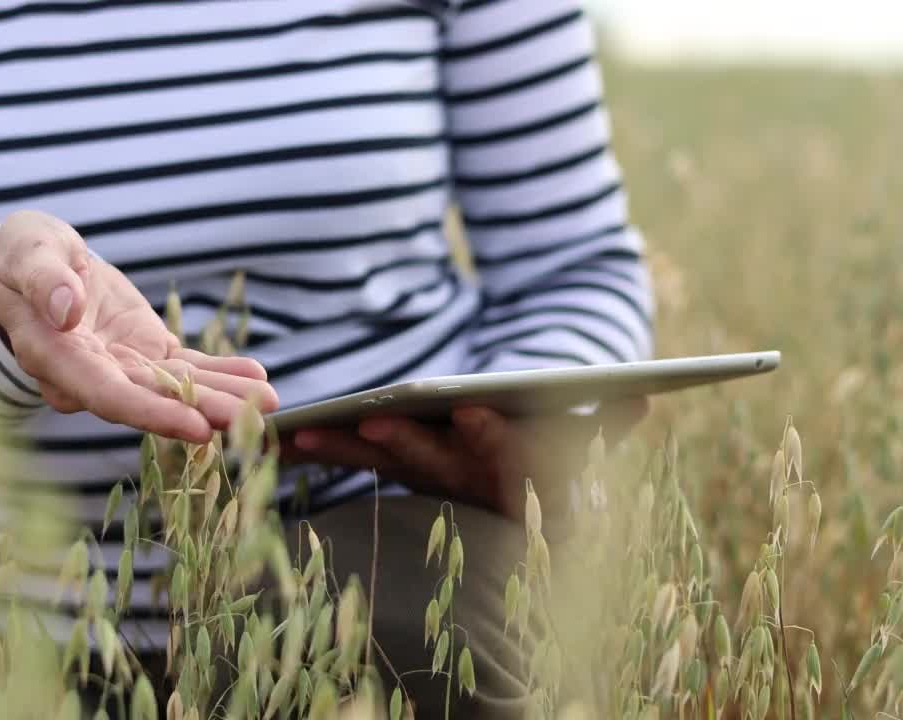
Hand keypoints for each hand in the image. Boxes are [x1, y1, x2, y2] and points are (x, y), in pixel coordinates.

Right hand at [0, 210, 278, 442]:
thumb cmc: (21, 255)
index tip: (198, 427)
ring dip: (221, 397)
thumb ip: (45, 281)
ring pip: (175, 389)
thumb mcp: (27, 254)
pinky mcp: (145, 353)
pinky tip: (256, 377)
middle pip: (150, 401)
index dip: (153, 413)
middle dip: (201, 412)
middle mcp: (91, 376)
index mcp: (56, 358)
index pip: (107, 395)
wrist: (30, 263)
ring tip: (267, 402)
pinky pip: (185, 368)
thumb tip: (67, 310)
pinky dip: (220, 373)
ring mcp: (122, 367)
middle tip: (249, 419)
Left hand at [280, 398, 647, 521]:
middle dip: (401, 442)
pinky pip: (349, 456)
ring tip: (299, 433)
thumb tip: (648, 396)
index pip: (507, 455)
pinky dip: (314, 448)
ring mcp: (424, 476)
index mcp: (514, 472)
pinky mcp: (392, 464)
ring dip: (340, 449)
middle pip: (432, 462)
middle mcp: (465, 481)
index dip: (491, 434)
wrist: (515, 505)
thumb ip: (609, 425)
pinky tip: (276, 440)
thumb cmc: (555, 461)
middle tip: (369, 421)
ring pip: (381, 461)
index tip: (472, 409)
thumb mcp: (584, 445)